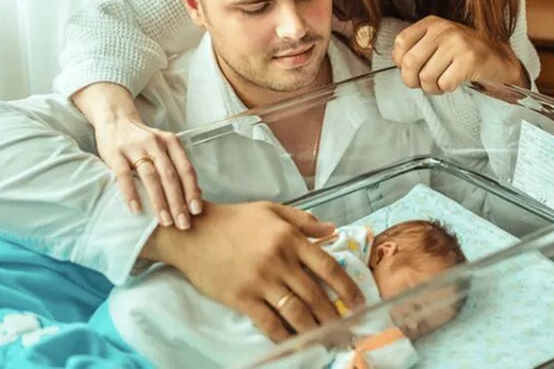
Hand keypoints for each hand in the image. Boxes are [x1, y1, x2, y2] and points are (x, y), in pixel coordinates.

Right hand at [72, 82, 200, 228]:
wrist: (115, 119)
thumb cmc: (143, 140)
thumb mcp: (163, 147)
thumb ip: (175, 166)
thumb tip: (195, 195)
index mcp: (170, 142)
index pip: (185, 168)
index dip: (192, 190)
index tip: (196, 211)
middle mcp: (155, 143)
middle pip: (170, 176)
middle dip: (178, 202)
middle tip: (182, 224)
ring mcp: (134, 147)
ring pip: (150, 177)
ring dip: (159, 201)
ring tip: (164, 221)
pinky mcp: (115, 153)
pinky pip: (124, 176)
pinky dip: (131, 193)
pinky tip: (136, 209)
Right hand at [142, 201, 364, 341]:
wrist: (194, 231)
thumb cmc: (233, 220)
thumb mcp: (270, 210)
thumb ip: (302, 220)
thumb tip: (332, 228)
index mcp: (289, 238)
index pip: (328, 267)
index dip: (348, 288)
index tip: (359, 302)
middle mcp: (279, 260)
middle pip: (316, 295)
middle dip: (336, 316)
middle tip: (349, 330)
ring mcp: (260, 281)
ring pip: (297, 312)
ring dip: (316, 329)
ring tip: (328, 339)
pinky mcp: (242, 297)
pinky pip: (269, 322)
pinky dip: (285, 336)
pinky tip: (296, 342)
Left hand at [392, 16, 526, 93]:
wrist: (499, 59)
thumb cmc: (462, 54)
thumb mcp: (437, 42)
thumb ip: (416, 48)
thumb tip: (399, 65)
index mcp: (432, 23)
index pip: (400, 43)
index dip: (401, 63)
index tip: (413, 69)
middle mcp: (443, 29)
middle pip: (410, 63)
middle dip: (413, 81)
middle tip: (424, 84)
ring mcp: (458, 43)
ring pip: (426, 77)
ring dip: (432, 88)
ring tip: (441, 83)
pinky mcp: (470, 59)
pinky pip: (445, 84)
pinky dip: (446, 89)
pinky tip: (454, 82)